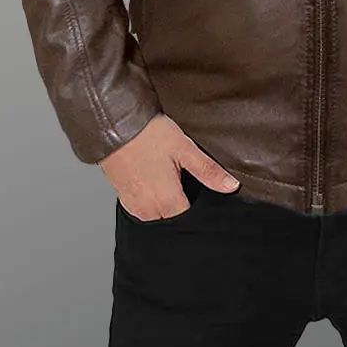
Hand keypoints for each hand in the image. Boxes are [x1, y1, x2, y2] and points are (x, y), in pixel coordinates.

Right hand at [97, 113, 240, 219]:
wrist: (115, 126)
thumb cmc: (149, 135)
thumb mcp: (184, 148)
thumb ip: (208, 171)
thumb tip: (231, 186)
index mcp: (167, 201)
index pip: (189, 220)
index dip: (199, 208)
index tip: (202, 193)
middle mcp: (149, 210)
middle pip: (173, 220)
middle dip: (182, 207)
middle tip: (185, 184)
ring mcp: (134, 206)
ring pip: (157, 217)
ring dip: (165, 206)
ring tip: (171, 182)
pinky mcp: (123, 199)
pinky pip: (143, 211)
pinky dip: (151, 202)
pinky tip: (155, 183)